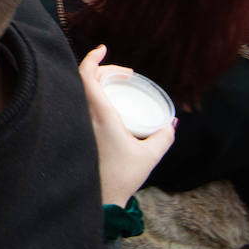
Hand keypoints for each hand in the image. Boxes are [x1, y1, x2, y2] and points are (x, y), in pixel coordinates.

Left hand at [78, 46, 175, 205]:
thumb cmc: (121, 177)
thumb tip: (173, 121)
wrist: (99, 200)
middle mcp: (84, 116)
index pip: (87, 76)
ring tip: (118, 84)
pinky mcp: (75, 133)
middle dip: (105, 69)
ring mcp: (77, 124)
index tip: (103, 48)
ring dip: (97, 82)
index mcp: (100, 116)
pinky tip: (104, 100)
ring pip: (80, 92)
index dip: (92, 58)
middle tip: (126, 74)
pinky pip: (79, 104)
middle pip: (85, 80)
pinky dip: (90, 95)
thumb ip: (164, 136)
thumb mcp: (149, 156)